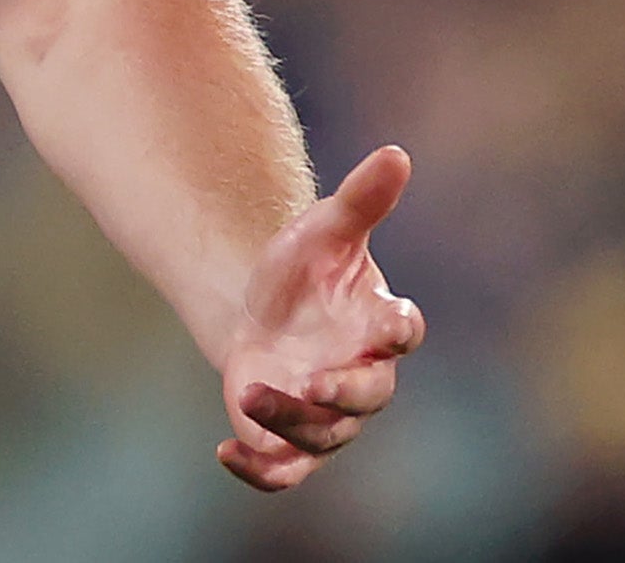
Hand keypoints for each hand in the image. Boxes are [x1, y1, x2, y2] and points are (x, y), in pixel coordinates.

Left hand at [217, 144, 426, 489]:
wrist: (258, 307)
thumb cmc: (303, 269)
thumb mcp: (324, 229)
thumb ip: (361, 199)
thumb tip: (396, 153)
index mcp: (377, 325)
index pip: (402, 333)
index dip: (398, 331)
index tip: (390, 325)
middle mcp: (360, 376)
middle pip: (367, 397)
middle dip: (343, 393)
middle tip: (313, 382)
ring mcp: (326, 413)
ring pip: (323, 434)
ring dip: (291, 421)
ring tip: (251, 393)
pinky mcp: (288, 437)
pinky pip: (283, 471)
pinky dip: (258, 470)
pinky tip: (222, 449)